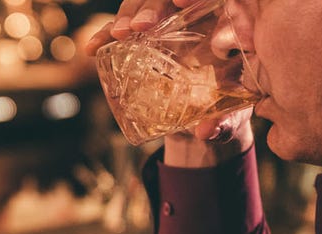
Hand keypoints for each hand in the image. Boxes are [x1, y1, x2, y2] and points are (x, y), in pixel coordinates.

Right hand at [86, 0, 254, 166]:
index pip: (205, 1)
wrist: (199, 121)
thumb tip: (206, 132)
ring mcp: (161, 27)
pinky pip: (119, 30)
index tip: (180, 3)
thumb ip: (222, 124)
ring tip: (119, 33)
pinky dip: (104, 36)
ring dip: (128, 15)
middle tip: (142, 25)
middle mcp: (189, 19)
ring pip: (141, 5)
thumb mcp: (228, 120)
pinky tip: (93, 48)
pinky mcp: (139, 40)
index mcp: (219, 27)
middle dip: (152, 6)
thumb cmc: (223, 112)